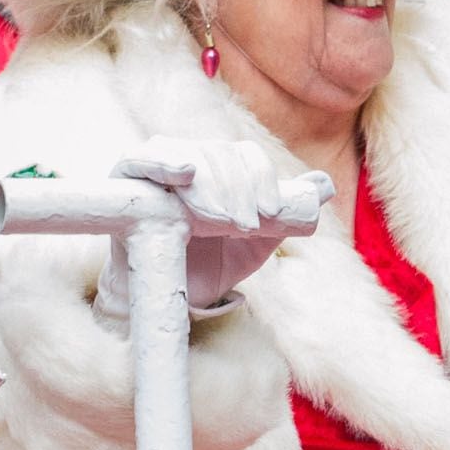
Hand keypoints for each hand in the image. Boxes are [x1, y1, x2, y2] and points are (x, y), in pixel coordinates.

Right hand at [97, 137, 333, 316]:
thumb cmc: (211, 263)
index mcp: (221, 167)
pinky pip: (138, 159)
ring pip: (188, 154)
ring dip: (209, 186)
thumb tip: (324, 186)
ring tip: (218, 221)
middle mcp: (190, 158)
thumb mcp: (256, 239)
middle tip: (243, 226)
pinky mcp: (124, 178)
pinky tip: (184, 172)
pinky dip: (161, 161)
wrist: (170, 296)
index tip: (270, 214)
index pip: (244, 156)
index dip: (262, 178)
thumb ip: (288, 211)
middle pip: (218, 153)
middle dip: (237, 189)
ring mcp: (156, 164)